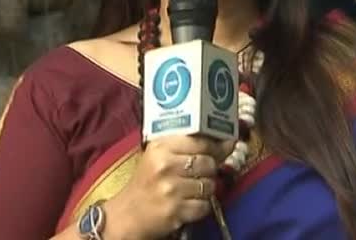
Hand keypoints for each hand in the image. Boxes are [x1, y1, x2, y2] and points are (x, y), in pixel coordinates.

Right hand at [103, 135, 235, 239]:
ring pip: (210, 185)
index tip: (223, 148)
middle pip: (209, 163)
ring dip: (206, 190)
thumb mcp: (159, 156)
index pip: (201, 141)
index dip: (216, 146)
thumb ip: (189, 146)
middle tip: (198, 174)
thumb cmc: (147, 182)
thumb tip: (228, 142)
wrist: (127, 214)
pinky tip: (188, 204)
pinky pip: (205, 206)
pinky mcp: (175, 211)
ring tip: (190, 190)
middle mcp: (165, 166)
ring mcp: (170, 189)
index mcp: (161, 147)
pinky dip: (201, 207)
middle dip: (209, 170)